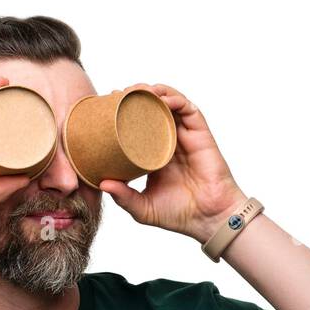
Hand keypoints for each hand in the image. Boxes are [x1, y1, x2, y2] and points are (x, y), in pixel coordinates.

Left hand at [99, 83, 247, 243]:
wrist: (208, 219)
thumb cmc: (178, 214)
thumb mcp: (142, 208)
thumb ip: (123, 197)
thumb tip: (102, 184)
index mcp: (154, 155)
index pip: (137, 127)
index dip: (123, 115)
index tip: (106, 109)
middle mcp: (169, 141)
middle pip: (152, 110)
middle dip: (136, 97)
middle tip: (117, 95)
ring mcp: (185, 136)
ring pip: (169, 103)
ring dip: (153, 92)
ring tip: (136, 90)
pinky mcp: (200, 134)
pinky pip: (187, 108)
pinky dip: (173, 98)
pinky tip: (159, 97)